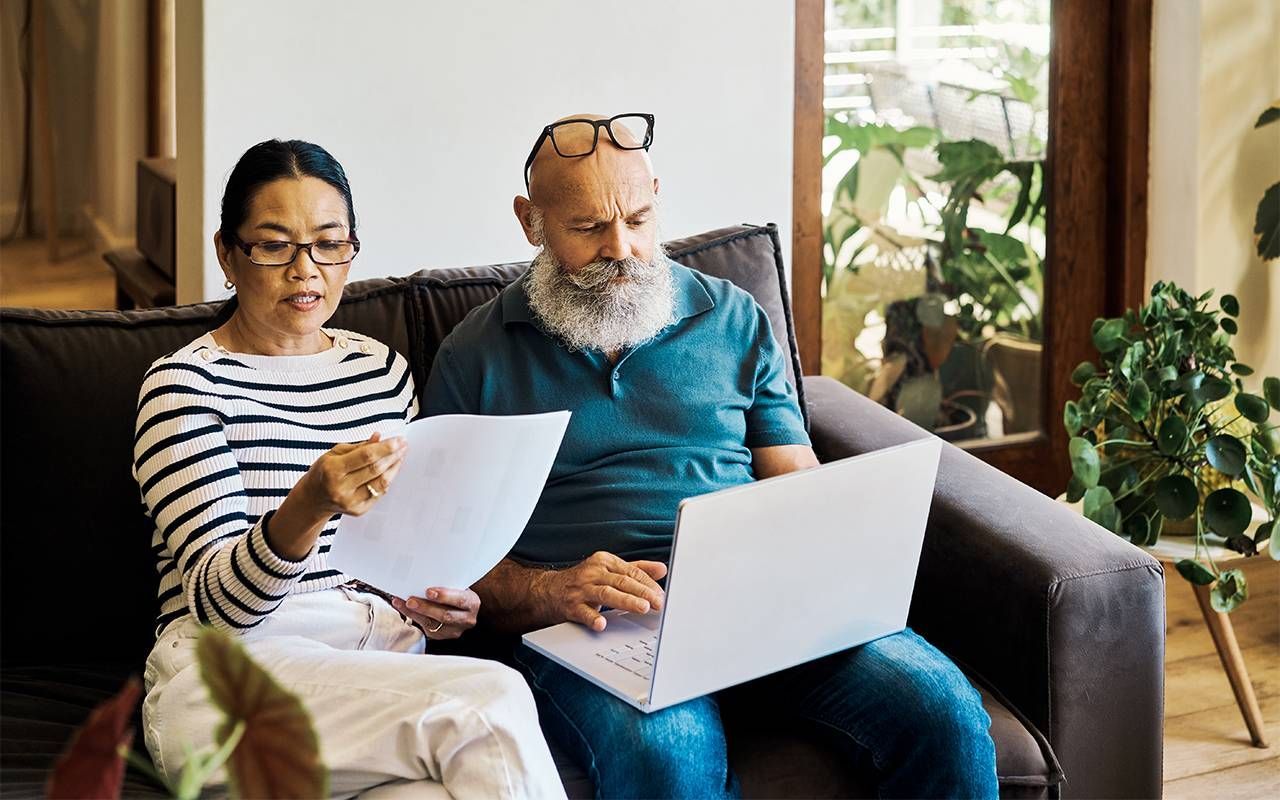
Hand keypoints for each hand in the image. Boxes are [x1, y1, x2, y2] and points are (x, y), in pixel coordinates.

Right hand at [300, 432, 406, 516]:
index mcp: (333, 470)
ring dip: (395, 467)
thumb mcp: (334, 453)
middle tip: (404, 445)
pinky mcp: (358, 510)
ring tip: (401, 455)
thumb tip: (379, 438)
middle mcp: (341, 488)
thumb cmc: (324, 472)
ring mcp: (350, 502)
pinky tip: (392, 469)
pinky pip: (379, 493)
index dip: (385, 447)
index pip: (366, 456)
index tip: (398, 440)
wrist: (313, 499)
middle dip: (393, 455)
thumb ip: (359, 446)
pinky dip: (388, 479)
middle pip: (376, 470)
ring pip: (381, 483)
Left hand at [392, 587, 479, 639]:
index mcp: (472, 603)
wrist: (460, 607)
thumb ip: (446, 584)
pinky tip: (403, 608)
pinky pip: (425, 628)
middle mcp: (466, 619)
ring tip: (402, 603)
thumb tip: (424, 576)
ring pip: (433, 624)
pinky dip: (412, 617)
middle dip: (426, 607)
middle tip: (411, 600)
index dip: (444, 597)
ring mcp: (454, 630)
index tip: (428, 591)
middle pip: (445, 616)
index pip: (459, 600)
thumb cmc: (456, 592)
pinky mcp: (442, 636)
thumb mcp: (457, 587)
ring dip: (414, 613)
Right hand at [537, 551, 667, 631]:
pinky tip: (602, 624)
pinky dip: (593, 618)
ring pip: (607, 594)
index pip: (632, 572)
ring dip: (626, 601)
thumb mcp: (610, 570)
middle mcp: (593, 572)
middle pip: (622, 581)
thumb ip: (636, 569)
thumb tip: (662, 569)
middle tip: (659, 603)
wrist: (549, 591)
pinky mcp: (571, 606)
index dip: (649, 584)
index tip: (662, 596)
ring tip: (642, 608)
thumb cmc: (585, 581)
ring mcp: (581, 589)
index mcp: (605, 561)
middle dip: (643, 593)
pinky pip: (583, 612)